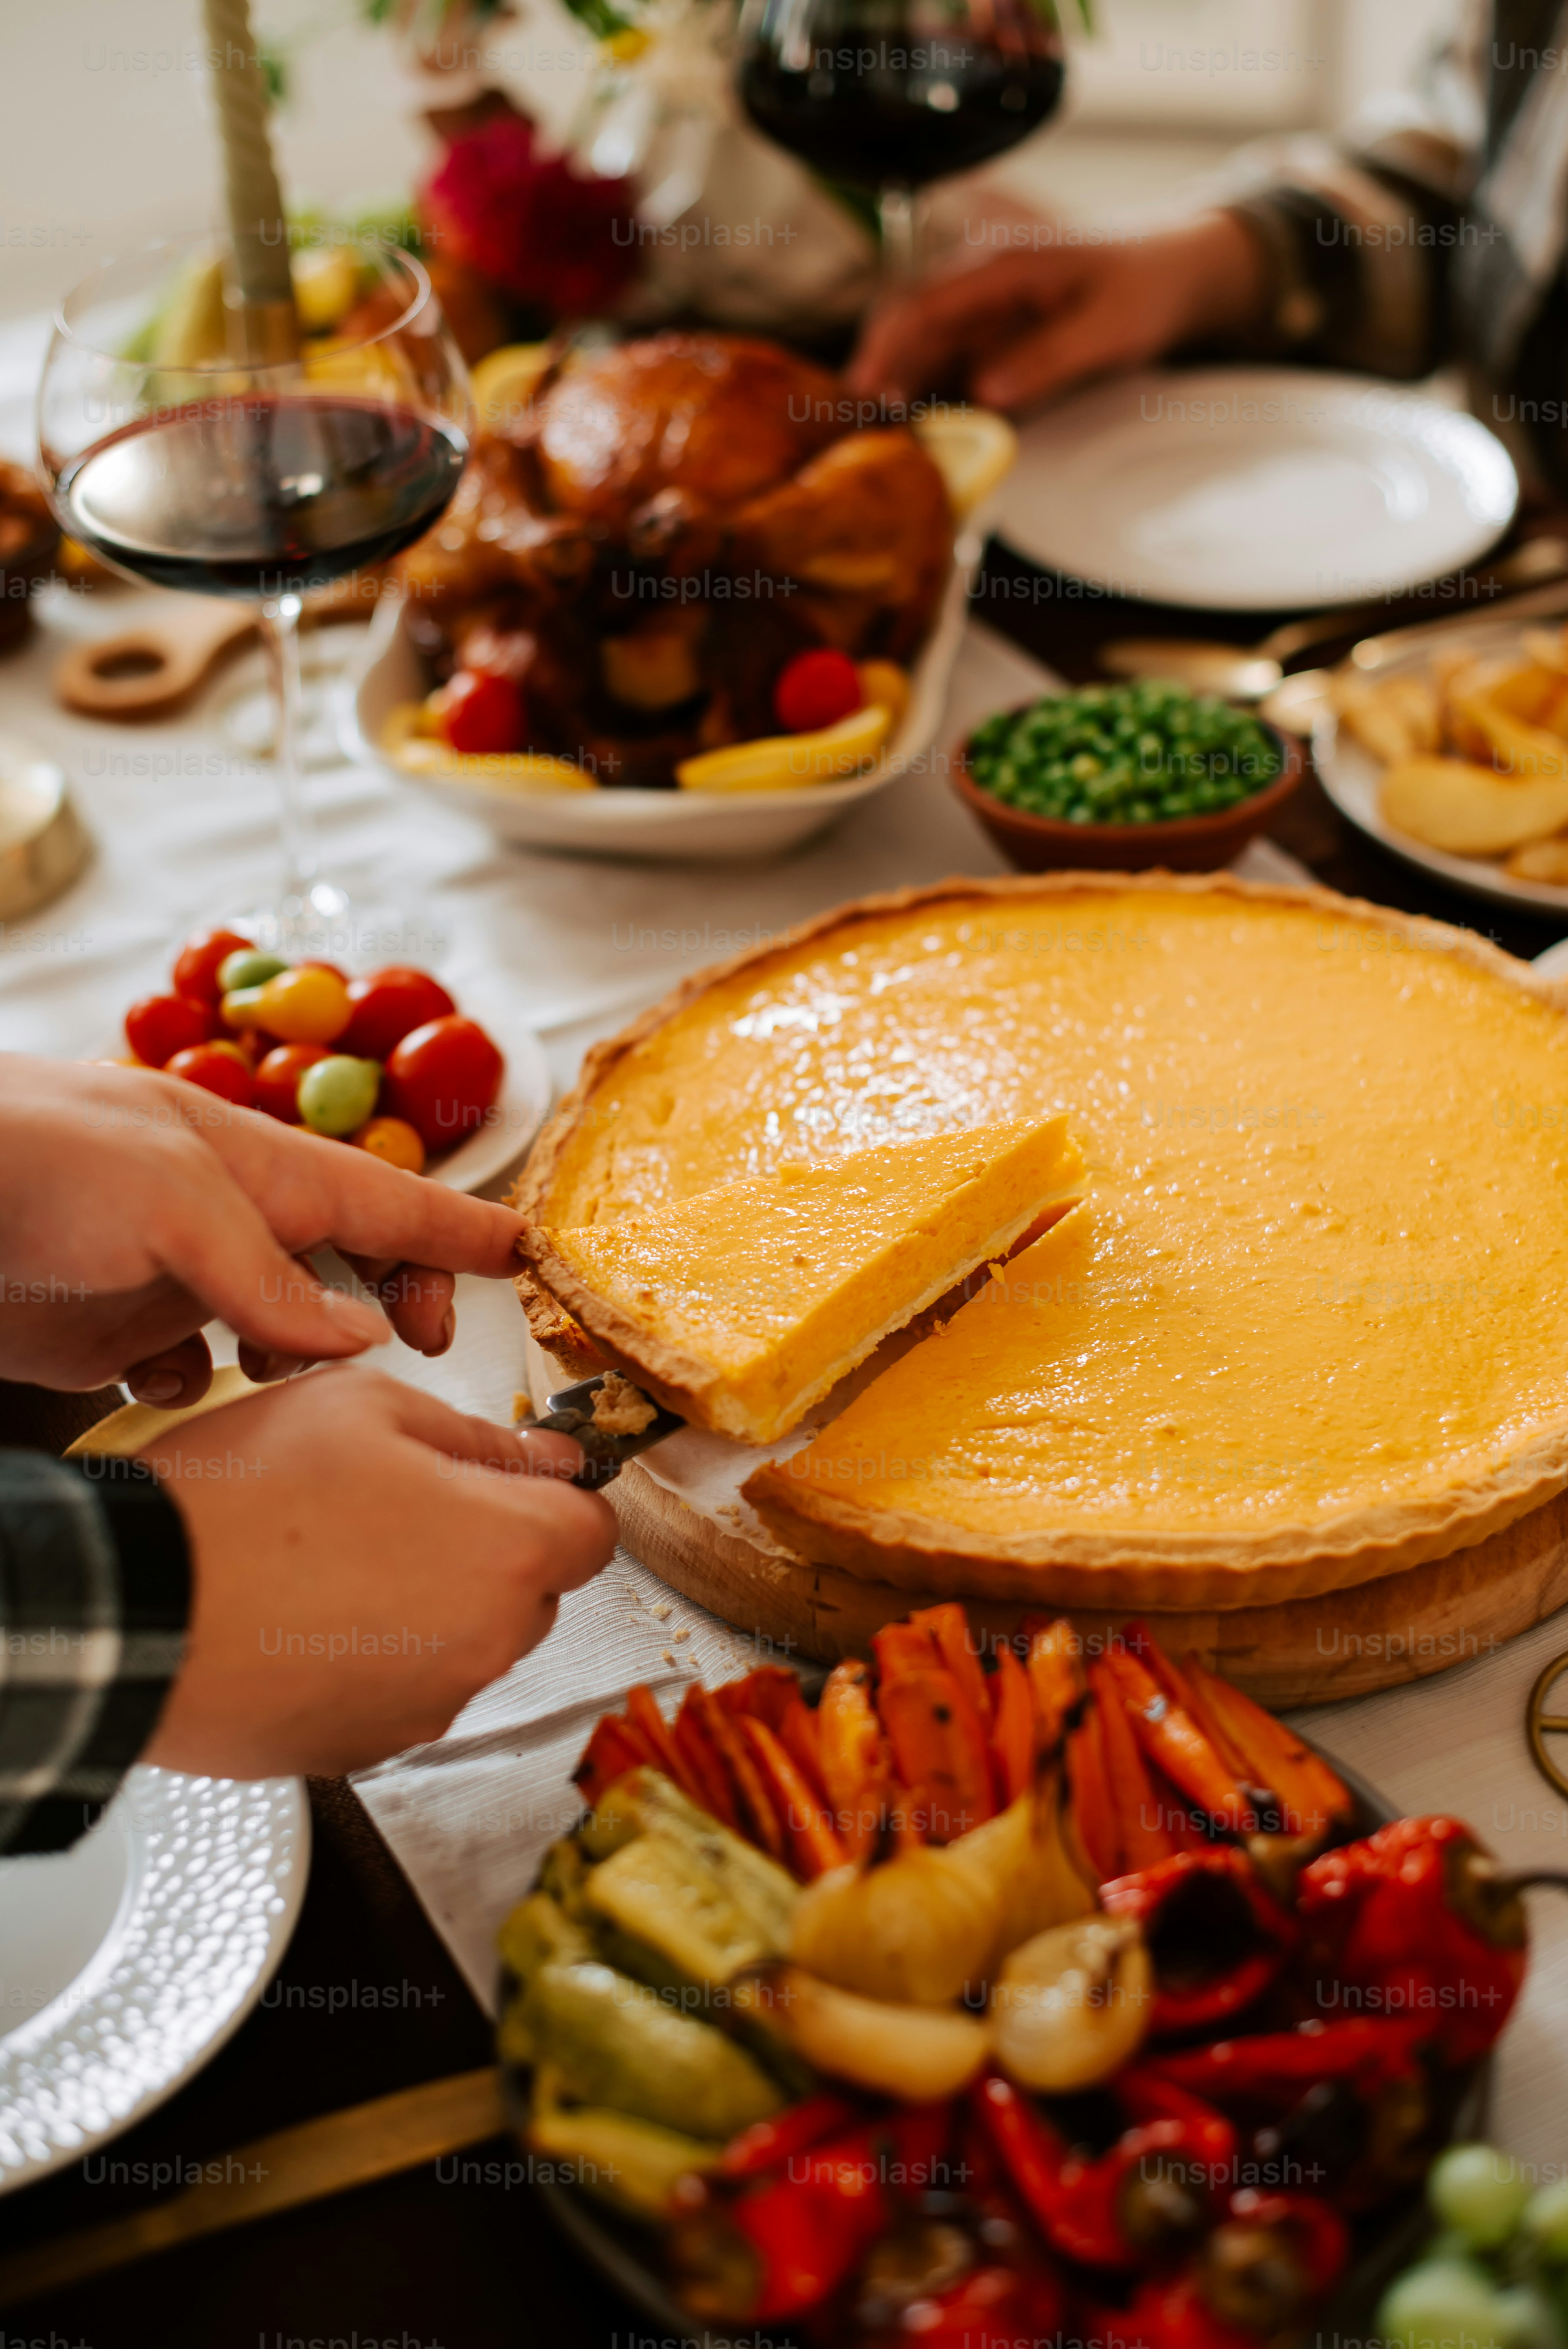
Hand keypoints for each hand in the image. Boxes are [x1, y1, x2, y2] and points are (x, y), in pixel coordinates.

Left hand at [0, 1056, 527, 1403]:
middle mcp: (217, 1218)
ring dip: (297, 1356)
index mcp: (249, 1163)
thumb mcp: (171, 1202)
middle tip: (425, 1346)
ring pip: (273, 1325)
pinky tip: (172, 1389)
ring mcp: (163, 1276)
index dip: (458, 1232)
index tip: (527, 1257)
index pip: (384, 1197)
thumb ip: (271, 1274)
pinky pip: (182, 1373)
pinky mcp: (106, 1333)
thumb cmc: (31, 1162)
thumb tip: (360, 1339)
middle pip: (344, 1259)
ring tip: (279, 1373)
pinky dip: (196, 1390)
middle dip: (396, 1299)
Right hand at [138, 1369, 615, 1775]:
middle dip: (488, 1550)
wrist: (130, 1607)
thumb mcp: (361, 1407)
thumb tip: (543, 1460)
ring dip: (427, 1605)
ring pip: (465, 1643)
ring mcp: (428, 1705)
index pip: (594, 1530)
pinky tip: (306, 1618)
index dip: (557, 1499)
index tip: (512, 1483)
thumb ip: (474, 1436)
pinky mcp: (367, 1749)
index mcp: (506, 1549)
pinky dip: (373, 1658)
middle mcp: (486, 1641)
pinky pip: (403, 1692)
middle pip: (533, 1592)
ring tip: (332, 1561)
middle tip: (395, 1509)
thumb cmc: (237, 1499)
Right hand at [848, 212, 1268, 412]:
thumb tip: (988, 392)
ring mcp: (987, 313)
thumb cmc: (1144, 289)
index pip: (925, 304)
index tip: (866, 389)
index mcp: (1003, 266)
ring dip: (903, 390)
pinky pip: (951, 366)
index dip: (889, 347)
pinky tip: (923, 428)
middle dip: (882, 371)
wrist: (1173, 275)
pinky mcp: (995, 339)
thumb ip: (1048, 359)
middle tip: (862, 427)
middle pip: (911, 327)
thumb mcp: (1107, 329)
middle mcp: (983, 286)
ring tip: (885, 436)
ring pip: (925, 350)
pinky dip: (932, 395)